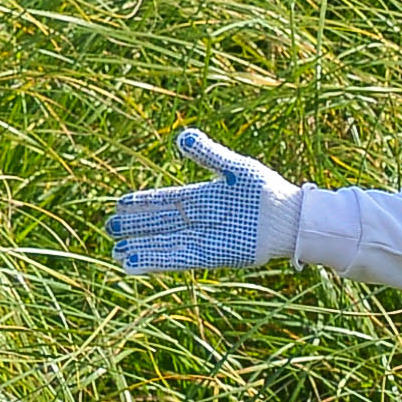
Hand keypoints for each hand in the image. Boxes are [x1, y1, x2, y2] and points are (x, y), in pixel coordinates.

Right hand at [109, 128, 295, 271]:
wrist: (292, 216)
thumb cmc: (266, 190)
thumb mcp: (234, 168)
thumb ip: (208, 154)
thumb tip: (182, 137)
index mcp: (202, 197)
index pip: (165, 200)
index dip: (143, 202)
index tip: (120, 203)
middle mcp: (199, 220)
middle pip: (160, 223)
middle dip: (136, 227)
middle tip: (110, 228)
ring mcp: (204, 239)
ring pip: (165, 243)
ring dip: (142, 248)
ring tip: (116, 252)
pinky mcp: (212, 255)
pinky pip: (178, 259)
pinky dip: (158, 261)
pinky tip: (137, 264)